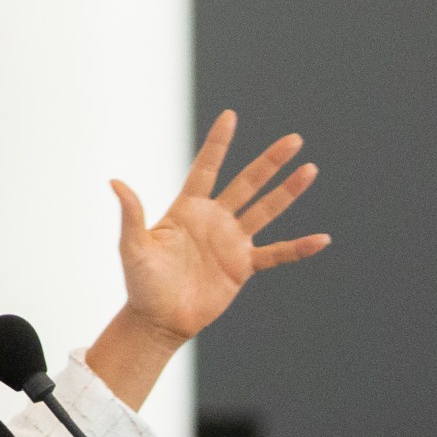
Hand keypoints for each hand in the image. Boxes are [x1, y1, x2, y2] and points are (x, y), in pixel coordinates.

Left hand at [109, 111, 329, 346]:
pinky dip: (298, 248)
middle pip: (247, 183)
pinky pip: (276, 254)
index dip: (218, 143)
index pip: (206, 168)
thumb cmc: (141, 283)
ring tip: (309, 171)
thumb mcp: (132, 247)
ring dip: (288, 192)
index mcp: (188, 208)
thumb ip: (131, 214)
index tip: (230, 116)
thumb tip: (115, 182)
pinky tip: (321, 239)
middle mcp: (214, 219)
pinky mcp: (243, 267)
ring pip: (266, 211)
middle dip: (270, 161)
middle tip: (295, 139)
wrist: (158, 319)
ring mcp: (232, 242)